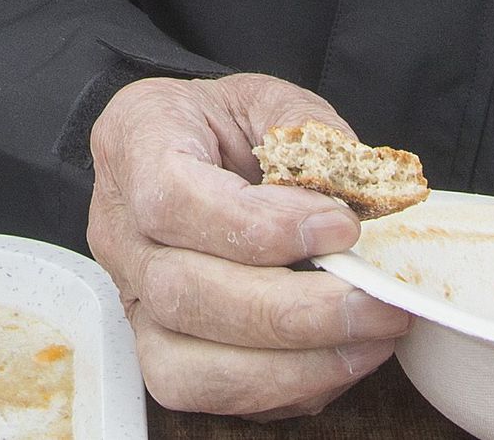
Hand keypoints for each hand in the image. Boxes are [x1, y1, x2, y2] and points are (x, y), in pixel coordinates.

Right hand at [86, 74, 409, 417]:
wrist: (188, 154)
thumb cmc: (225, 126)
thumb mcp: (267, 99)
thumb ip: (308, 132)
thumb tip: (357, 194)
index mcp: (134, 143)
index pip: (172, 200)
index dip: (258, 227)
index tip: (340, 227)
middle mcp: (118, 230)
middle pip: (180, 293)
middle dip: (291, 310)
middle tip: (375, 300)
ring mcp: (131, 299)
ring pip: (183, 365)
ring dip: (289, 364)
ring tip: (369, 337)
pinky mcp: (159, 350)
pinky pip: (208, 395)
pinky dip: (284, 387)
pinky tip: (342, 356)